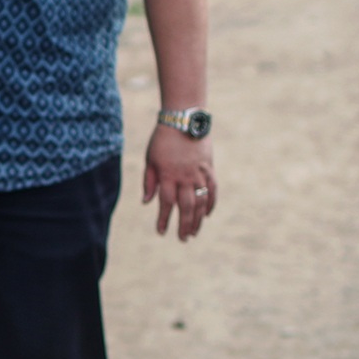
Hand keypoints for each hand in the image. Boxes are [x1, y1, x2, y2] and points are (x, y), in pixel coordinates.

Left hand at [143, 124, 215, 241]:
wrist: (184, 119)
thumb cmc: (162, 139)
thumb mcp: (150, 159)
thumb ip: (149, 181)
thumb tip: (146, 202)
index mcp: (167, 175)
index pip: (165, 203)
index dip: (163, 219)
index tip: (161, 232)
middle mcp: (184, 177)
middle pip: (186, 207)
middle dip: (184, 225)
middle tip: (182, 239)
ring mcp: (199, 173)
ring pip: (201, 202)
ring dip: (198, 219)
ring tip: (194, 232)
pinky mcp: (209, 168)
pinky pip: (212, 189)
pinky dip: (211, 203)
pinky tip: (207, 214)